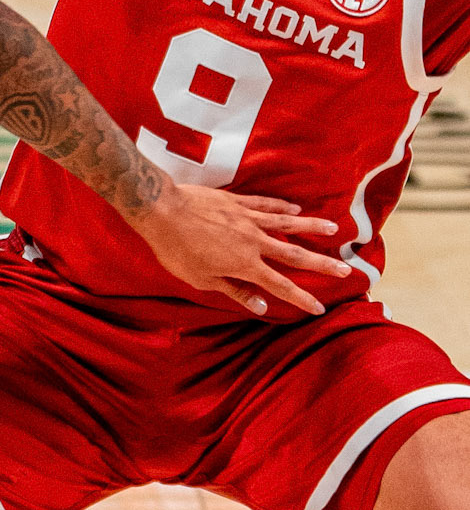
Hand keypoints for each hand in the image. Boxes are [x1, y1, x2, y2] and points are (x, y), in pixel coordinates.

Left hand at [134, 182, 349, 317]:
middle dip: (322, 265)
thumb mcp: (202, 279)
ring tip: (335, 229)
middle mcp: (253, 241)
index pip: (280, 285)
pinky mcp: (236, 201)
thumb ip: (234, 290)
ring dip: (312, 228)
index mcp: (244, 264)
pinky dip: (282, 206)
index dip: (301, 298)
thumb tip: (262, 305)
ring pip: (287, 224)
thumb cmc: (176, 249)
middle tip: (348, 270)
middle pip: (294, 254)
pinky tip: (295, 208)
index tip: (320, 308)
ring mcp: (247, 218)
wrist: (161, 209)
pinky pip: (265, 204)